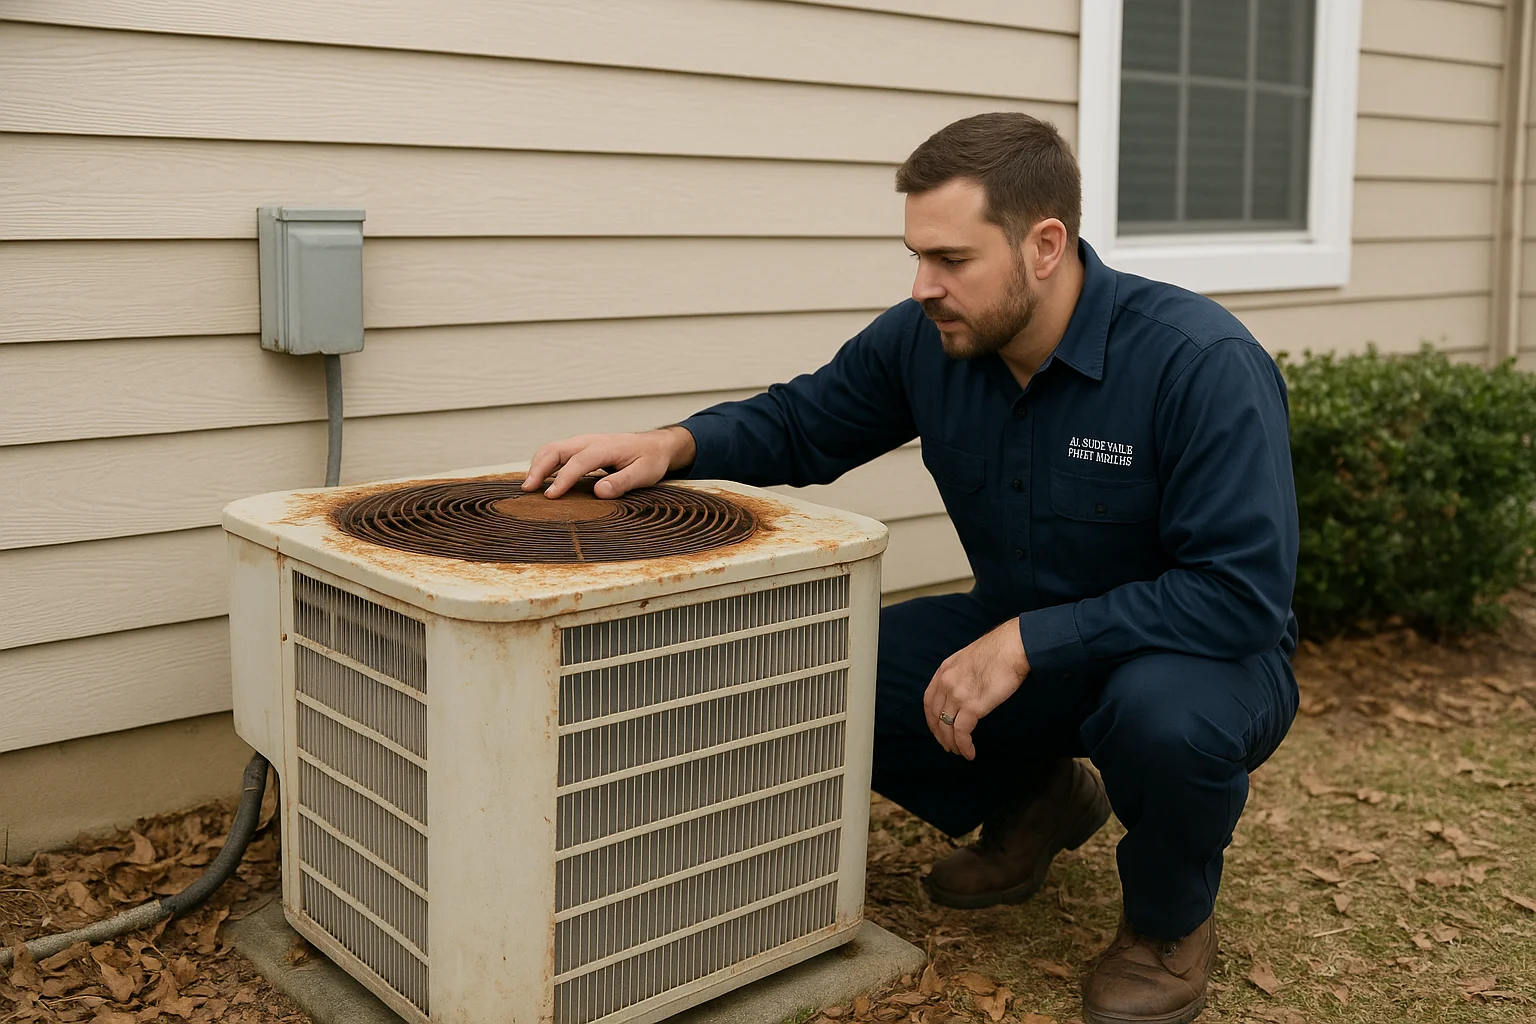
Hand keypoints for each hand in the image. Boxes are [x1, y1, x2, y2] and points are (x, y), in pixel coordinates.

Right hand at [522, 427, 696, 498]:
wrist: (655, 445)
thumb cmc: (650, 460)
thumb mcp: (643, 473)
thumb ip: (622, 482)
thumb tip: (599, 492)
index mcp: (605, 447)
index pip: (578, 462)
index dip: (562, 479)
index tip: (550, 496)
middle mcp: (590, 441)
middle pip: (556, 449)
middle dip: (538, 468)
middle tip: (527, 489)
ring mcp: (583, 443)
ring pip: (552, 449)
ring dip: (537, 465)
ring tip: (528, 486)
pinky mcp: (580, 448)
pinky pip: (557, 452)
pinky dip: (543, 463)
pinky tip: (539, 479)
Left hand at [923, 619, 1029, 759]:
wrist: (1013, 647)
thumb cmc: (1000, 650)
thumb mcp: (969, 658)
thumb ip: (962, 674)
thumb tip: (967, 689)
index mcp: (944, 669)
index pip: (929, 700)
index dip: (931, 718)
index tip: (937, 729)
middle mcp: (946, 682)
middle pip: (935, 716)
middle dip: (940, 734)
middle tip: (948, 746)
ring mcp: (957, 694)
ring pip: (946, 727)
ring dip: (952, 743)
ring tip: (960, 752)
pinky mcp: (971, 706)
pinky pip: (962, 732)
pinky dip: (964, 745)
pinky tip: (970, 753)